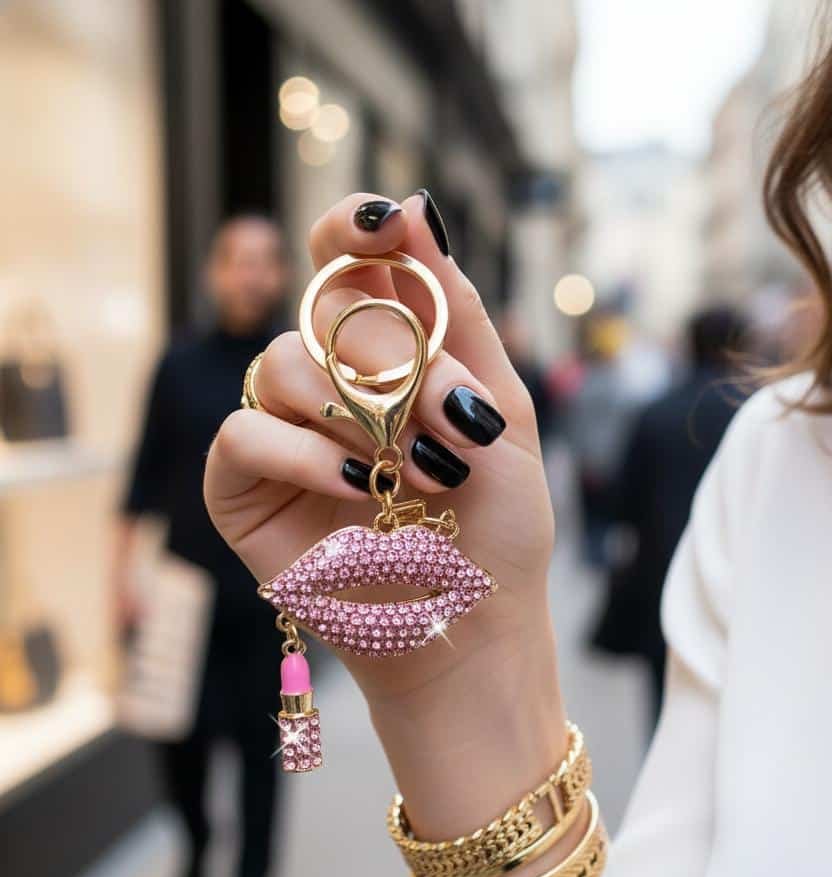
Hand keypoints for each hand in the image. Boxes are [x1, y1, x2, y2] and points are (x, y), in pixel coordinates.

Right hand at [204, 193, 565, 836]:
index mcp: (393, 357)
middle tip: (441, 411)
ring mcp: (287, 435)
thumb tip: (418, 215)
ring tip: (408, 468)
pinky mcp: (245, 489)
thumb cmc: (497, 528)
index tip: (387, 228)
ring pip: (281, 362)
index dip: (357, 230)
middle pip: (322, 306)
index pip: (351, 262)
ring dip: (352, 407)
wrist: (473, 627)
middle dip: (390, 351)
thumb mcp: (506, 416)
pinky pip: (246, 432)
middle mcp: (333, 385)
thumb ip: (463, 321)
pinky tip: (355, 486)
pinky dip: (300, 451)